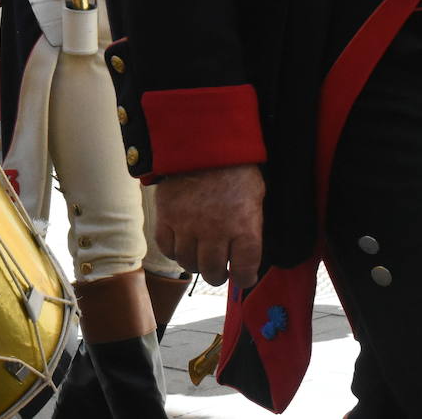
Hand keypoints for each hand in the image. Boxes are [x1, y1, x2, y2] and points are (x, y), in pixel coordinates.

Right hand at [155, 164, 264, 287]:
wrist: (205, 143)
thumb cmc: (236, 170)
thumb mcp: (256, 198)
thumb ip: (251, 228)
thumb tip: (246, 253)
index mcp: (244, 228)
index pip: (244, 272)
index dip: (243, 278)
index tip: (242, 276)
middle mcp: (216, 232)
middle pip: (213, 272)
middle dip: (218, 275)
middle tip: (218, 269)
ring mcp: (188, 225)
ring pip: (187, 262)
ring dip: (194, 264)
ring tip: (198, 256)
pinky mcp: (166, 216)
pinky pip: (166, 246)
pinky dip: (173, 250)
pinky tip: (180, 244)